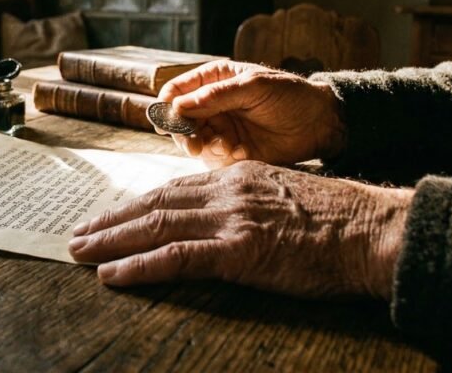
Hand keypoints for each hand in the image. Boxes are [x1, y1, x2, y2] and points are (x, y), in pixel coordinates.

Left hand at [68, 161, 411, 298]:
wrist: (373, 230)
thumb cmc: (339, 222)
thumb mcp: (288, 199)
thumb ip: (252, 205)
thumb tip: (228, 223)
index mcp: (239, 177)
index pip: (174, 188)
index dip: (136, 204)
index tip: (111, 216)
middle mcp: (227, 190)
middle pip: (154, 202)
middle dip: (112, 220)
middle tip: (78, 234)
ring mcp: (231, 219)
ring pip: (155, 225)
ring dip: (112, 240)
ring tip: (80, 252)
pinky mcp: (239, 250)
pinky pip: (176, 257)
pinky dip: (139, 266)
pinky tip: (112, 275)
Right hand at [156, 61, 345, 167]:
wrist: (318, 124)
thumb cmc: (289, 96)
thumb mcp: (253, 87)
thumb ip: (217, 96)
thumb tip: (179, 105)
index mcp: (213, 79)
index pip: (176, 90)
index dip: (167, 104)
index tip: (168, 118)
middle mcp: (210, 104)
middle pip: (177, 119)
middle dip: (181, 131)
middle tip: (193, 143)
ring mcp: (218, 128)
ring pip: (190, 140)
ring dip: (200, 146)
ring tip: (222, 146)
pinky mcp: (228, 151)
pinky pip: (210, 158)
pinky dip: (219, 157)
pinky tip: (239, 152)